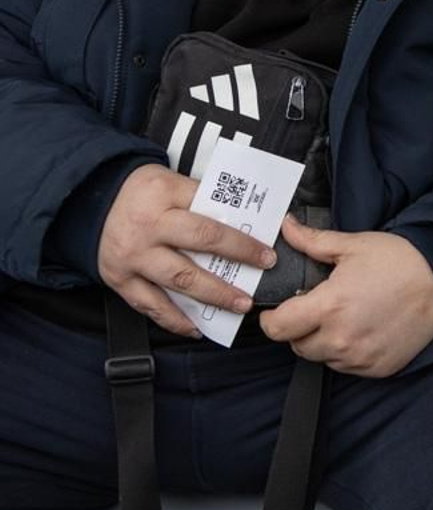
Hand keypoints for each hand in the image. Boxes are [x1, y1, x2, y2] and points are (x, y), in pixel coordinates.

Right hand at [99, 163, 277, 337]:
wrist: (87, 203)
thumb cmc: (139, 193)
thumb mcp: (169, 181)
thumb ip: (202, 200)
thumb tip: (243, 222)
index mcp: (164, 194)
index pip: (211, 211)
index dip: (242, 232)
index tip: (267, 247)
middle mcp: (148, 226)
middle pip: (202, 241)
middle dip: (238, 256)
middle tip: (264, 269)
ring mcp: (132, 256)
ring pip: (180, 279)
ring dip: (214, 295)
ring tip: (240, 305)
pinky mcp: (119, 280)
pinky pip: (150, 305)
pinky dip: (174, 320)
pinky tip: (197, 327)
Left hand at [259, 216, 432, 376]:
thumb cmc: (400, 260)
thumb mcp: (354, 245)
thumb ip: (313, 241)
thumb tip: (286, 227)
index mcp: (330, 306)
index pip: (278, 328)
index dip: (271, 320)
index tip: (277, 312)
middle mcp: (342, 338)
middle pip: (298, 346)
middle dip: (300, 329)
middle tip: (318, 309)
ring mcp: (361, 357)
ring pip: (323, 358)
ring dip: (324, 342)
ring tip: (345, 319)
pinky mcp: (379, 368)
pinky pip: (348, 367)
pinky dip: (348, 353)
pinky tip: (363, 330)